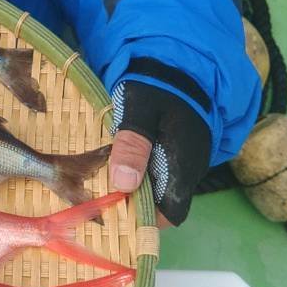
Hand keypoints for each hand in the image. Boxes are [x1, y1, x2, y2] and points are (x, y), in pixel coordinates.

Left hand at [107, 73, 212, 226]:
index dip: (148, 222)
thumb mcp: (140, 109)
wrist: (176, 64)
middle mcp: (188, 168)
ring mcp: (183, 161)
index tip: (117, 216)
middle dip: (133, 206)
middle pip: (162, 203)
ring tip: (99, 184)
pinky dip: (136, 173)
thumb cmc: (158, 85)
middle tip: (99, 199)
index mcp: (184, 162)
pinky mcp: (174, 152)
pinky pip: (156, 172)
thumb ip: (133, 143)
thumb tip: (124, 184)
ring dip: (133, 188)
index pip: (173, 211)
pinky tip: (114, 164)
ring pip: (158, 188)